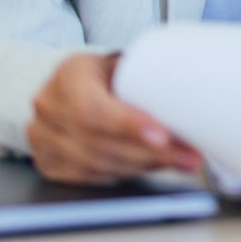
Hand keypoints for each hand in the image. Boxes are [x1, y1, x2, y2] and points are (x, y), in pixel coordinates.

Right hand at [27, 52, 202, 183]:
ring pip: (96, 165)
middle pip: (99, 142)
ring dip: (143, 167)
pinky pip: (88, 178)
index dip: (129, 127)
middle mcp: (49, 107)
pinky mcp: (47, 162)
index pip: (94, 108)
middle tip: (187, 154)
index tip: (163, 137)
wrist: (70, 84)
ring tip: (178, 162)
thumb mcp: (122, 63)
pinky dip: (124, 175)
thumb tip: (198, 98)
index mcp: (69, 74)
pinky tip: (149, 168)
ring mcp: (42, 138)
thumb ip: (148, 77)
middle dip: (149, 153)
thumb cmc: (104, 72)